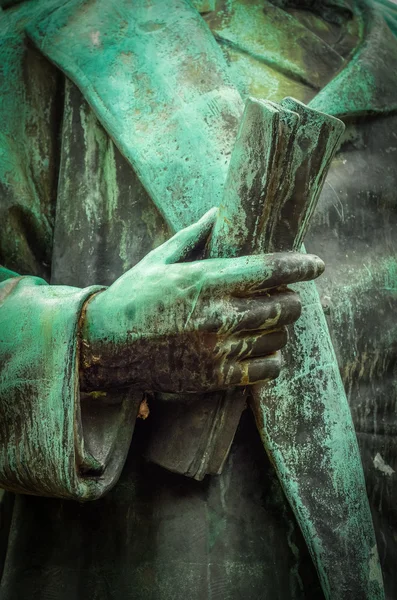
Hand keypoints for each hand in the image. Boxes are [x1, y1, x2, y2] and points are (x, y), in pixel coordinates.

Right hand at [80, 209, 323, 392]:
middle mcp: (216, 316)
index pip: (269, 269)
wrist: (106, 345)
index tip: (317, 264)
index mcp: (205, 281)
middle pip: (283, 306)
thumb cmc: (134, 296)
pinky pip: (265, 370)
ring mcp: (217, 349)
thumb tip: (219, 210)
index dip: (300, 265)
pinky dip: (273, 359)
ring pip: (277, 338)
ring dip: (281, 327)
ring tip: (269, 321)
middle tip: (285, 295)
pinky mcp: (214, 376)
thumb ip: (194, 235)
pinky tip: (263, 349)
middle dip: (292, 298)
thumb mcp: (159, 259)